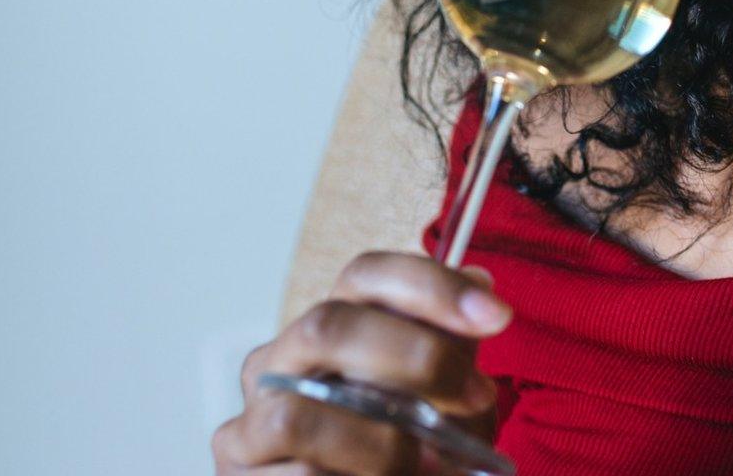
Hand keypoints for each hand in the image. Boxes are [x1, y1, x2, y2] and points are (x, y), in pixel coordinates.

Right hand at [211, 252, 511, 474]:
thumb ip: (453, 353)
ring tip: (424, 466)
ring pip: (298, 415)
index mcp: (331, 329)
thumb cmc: (403, 459)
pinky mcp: (237, 471)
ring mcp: (249, 419)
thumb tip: (478, 283)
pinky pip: (298, 475)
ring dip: (378, 446)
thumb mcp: (442, 406)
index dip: (431, 285)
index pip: (365, 275)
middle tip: (475, 396)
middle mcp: (281, 362)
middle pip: (328, 326)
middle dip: (414, 356)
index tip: (495, 315)